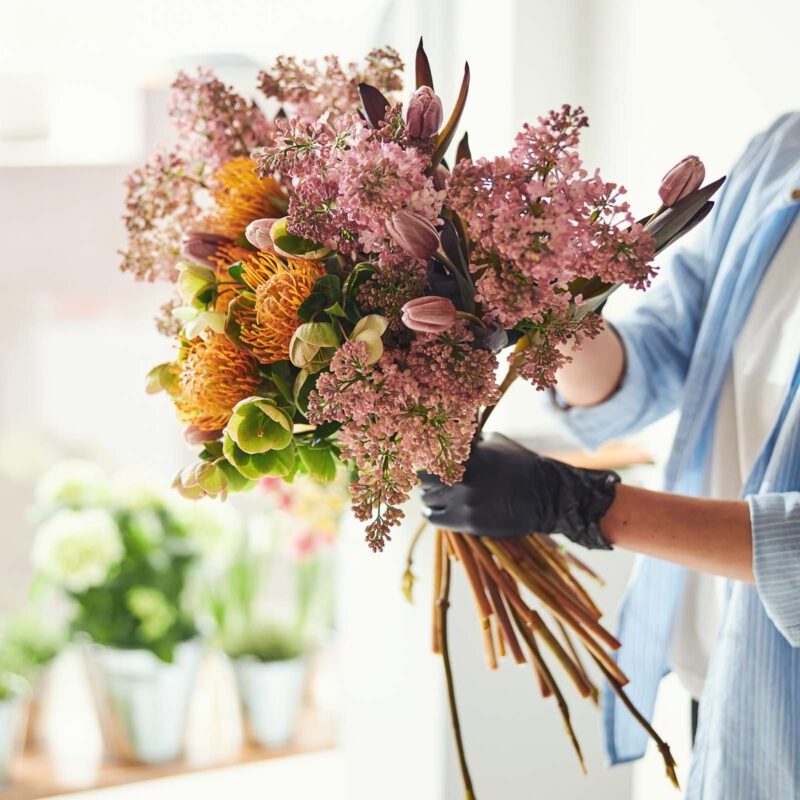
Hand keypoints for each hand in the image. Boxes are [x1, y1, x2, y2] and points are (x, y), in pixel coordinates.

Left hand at [418, 433, 618, 548]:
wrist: (545, 495)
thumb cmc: (519, 464)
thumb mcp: (494, 441)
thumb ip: (468, 440)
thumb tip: (446, 434)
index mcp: (467, 453)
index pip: (428, 451)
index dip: (422, 452)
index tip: (420, 454)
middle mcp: (461, 476)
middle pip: (422, 476)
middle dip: (424, 475)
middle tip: (428, 476)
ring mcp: (463, 501)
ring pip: (426, 498)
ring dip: (429, 495)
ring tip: (434, 493)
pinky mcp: (467, 522)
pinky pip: (434, 518)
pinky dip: (432, 512)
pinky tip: (435, 508)